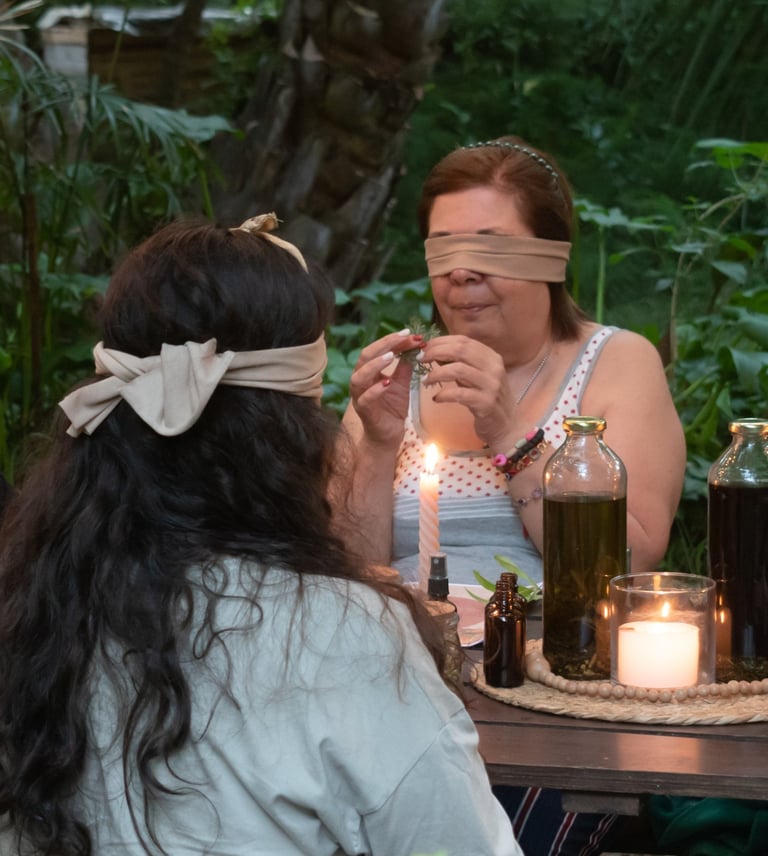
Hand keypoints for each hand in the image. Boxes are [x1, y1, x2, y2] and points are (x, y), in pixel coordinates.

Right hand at [349, 330, 423, 446]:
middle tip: (403, 338)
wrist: (389, 434)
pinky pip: (365, 399)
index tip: (410, 334)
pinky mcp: (363, 411)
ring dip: (375, 364)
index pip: (377, 349)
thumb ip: (405, 366)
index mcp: (368, 371)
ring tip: (391, 356)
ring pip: (359, 377)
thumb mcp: (402, 383)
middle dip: (384, 345)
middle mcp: (360, 380)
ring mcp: (359, 396)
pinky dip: (375, 390)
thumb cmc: (392, 408)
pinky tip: (387, 383)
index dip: (392, 340)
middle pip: (365, 357)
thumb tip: (415, 346)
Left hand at [420, 335, 516, 449]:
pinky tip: (436, 398)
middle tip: (420, 359)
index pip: (463, 341)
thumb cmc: (487, 400)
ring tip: (426, 380)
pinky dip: (444, 394)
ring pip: (458, 369)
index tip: (424, 347)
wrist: (507, 426)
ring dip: (437, 373)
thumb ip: (461, 364)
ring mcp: (491, 385)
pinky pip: (459, 394)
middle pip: (460, 350)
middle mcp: (494, 368)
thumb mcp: (477, 377)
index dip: (441, 341)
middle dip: (436, 352)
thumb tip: (435, 353)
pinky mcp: (486, 403)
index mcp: (491, 357)